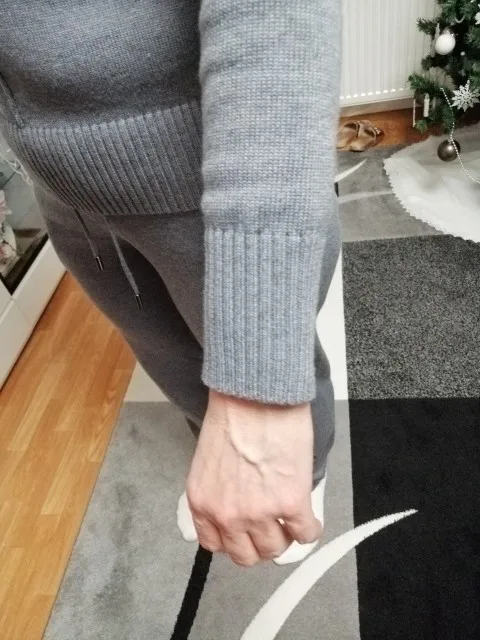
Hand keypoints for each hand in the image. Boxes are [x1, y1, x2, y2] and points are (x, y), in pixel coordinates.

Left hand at [186, 390, 321, 566]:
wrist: (256, 395)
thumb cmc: (234, 414)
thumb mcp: (211, 461)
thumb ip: (219, 491)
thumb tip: (236, 503)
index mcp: (203, 502)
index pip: (215, 544)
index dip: (234, 538)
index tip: (245, 531)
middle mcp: (227, 514)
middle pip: (246, 555)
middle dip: (259, 542)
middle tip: (270, 526)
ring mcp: (259, 513)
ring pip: (276, 549)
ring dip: (285, 536)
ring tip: (290, 517)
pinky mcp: (291, 504)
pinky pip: (306, 535)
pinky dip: (310, 528)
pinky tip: (309, 516)